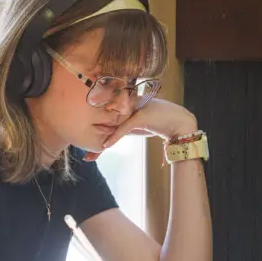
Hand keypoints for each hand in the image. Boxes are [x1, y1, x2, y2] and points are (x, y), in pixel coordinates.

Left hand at [84, 99, 198, 161]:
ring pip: (112, 126)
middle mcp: (128, 105)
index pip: (107, 118)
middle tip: (81, 151)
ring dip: (100, 141)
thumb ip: (123, 128)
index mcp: (125, 106)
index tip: (83, 142)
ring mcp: (134, 109)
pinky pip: (123, 128)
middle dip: (92, 137)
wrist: (180, 122)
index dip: (94, 129)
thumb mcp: (137, 126)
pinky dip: (114, 138)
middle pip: (106, 122)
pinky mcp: (141, 116)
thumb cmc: (159, 122)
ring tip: (89, 154)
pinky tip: (104, 146)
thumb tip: (108, 141)